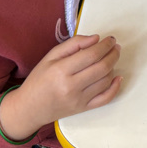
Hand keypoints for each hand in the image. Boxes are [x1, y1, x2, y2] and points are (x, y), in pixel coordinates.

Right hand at [0, 35, 121, 140]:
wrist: (29, 108)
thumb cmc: (39, 79)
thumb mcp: (50, 56)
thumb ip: (74, 43)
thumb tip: (96, 38)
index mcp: (61, 70)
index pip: (91, 54)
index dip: (105, 45)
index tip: (110, 39)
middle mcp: (71, 86)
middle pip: (102, 67)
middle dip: (113, 54)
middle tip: (115, 46)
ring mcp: (78, 100)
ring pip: (105, 81)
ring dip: (113, 67)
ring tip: (111, 58)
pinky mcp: (83, 109)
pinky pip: (105, 99)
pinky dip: (115, 87)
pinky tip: (117, 77)